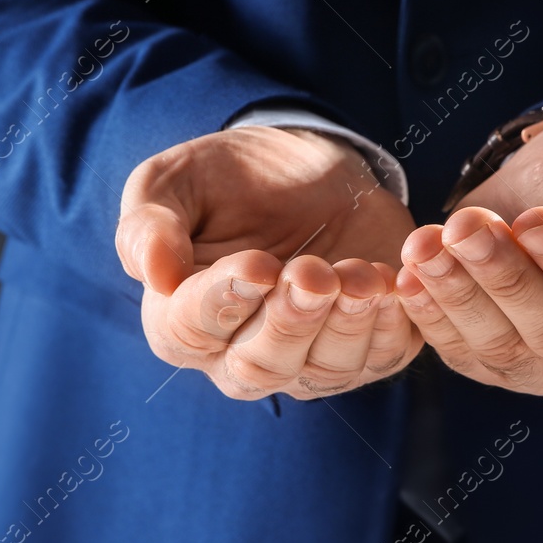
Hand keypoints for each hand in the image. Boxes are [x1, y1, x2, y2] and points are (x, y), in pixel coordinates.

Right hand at [116, 126, 422, 399]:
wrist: (306, 170)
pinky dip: (392, 325)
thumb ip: (149, 224)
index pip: (191, 330)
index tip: (256, 265)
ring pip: (324, 371)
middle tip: (312, 273)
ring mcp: (307, 361)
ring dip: (346, 325)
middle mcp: (239, 357)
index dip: (224, 301)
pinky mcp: (367, 348)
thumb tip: (152, 274)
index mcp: (180, 320)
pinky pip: (382, 356)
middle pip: (260, 368)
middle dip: (291, 321)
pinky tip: (392, 280)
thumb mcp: (174, 182)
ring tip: (360, 275)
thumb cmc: (227, 180)